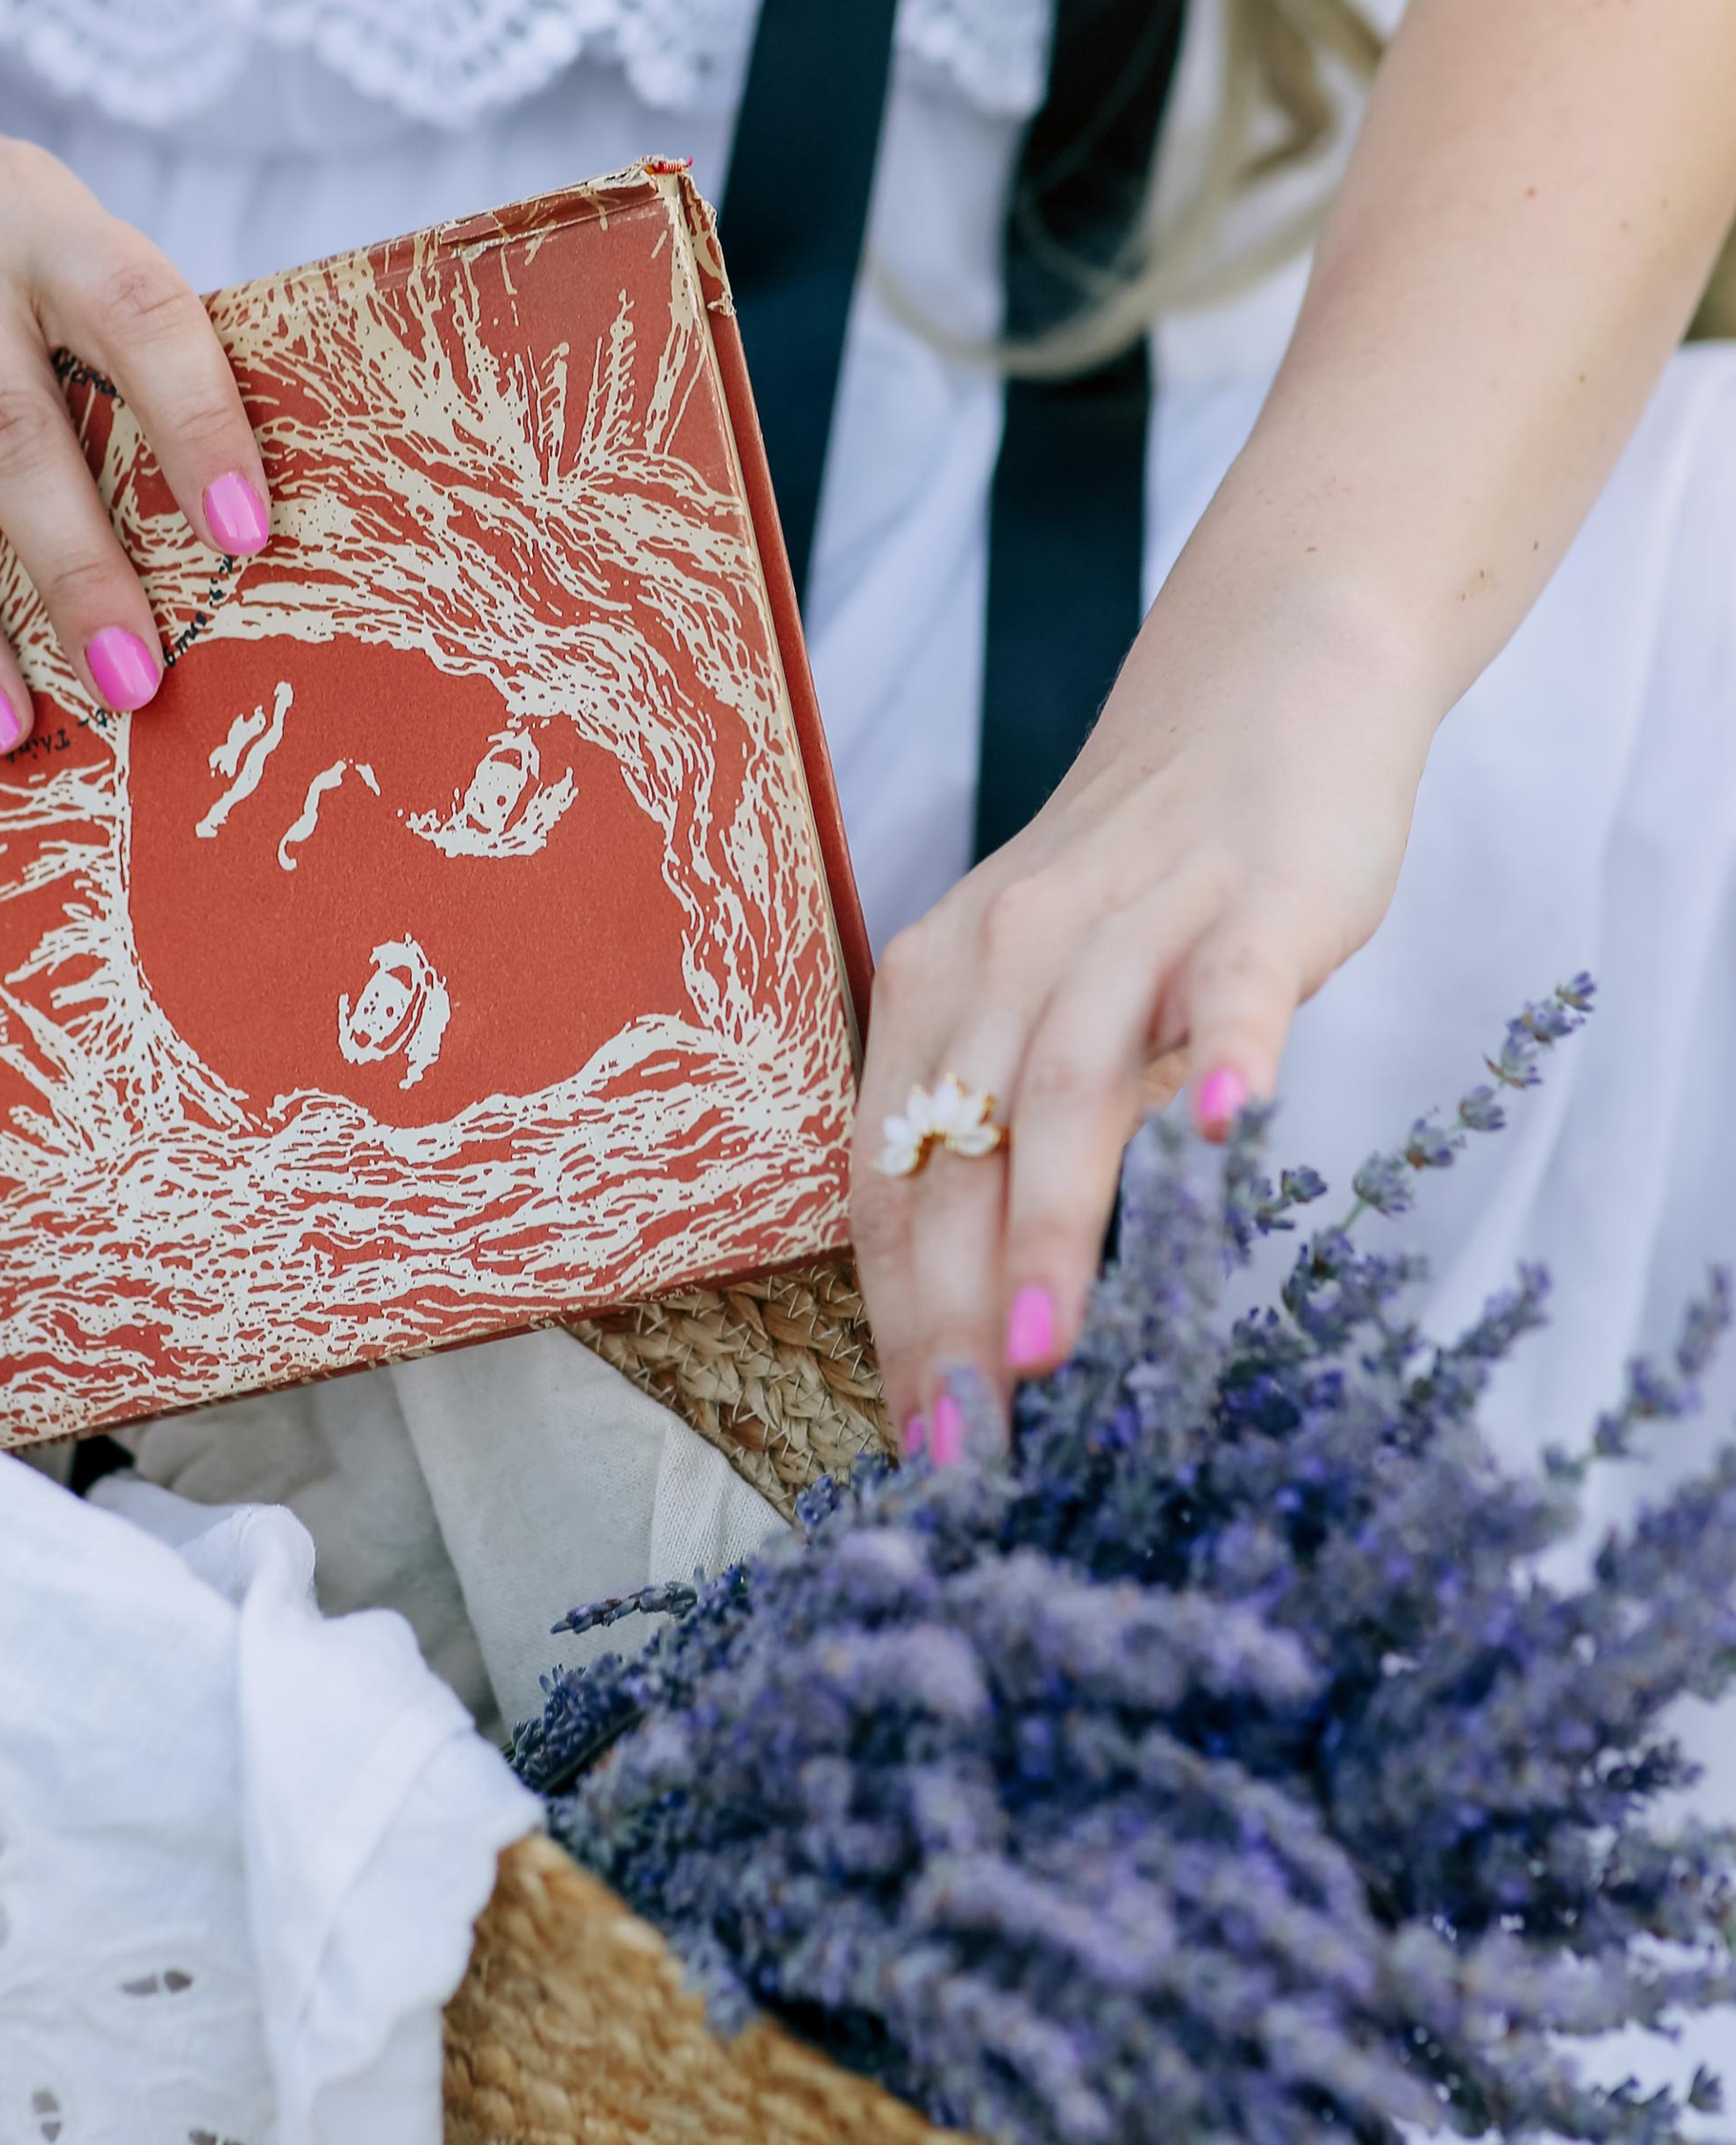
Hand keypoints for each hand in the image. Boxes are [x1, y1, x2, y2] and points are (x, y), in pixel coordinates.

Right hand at [0, 36, 268, 747]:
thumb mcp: (55, 241)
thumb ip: (119, 358)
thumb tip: (216, 550)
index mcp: (39, 214)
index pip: (138, 312)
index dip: (198, 424)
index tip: (244, 540)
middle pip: (5, 429)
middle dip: (74, 572)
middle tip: (131, 685)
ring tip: (4, 726)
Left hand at [850, 594, 1436, 1455]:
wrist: (1255, 699)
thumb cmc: (1133, 889)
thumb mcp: (1032, 995)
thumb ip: (1003, 1122)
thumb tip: (973, 1310)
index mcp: (932, 990)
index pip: (888, 1174)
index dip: (892, 1313)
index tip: (911, 1440)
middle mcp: (1003, 956)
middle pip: (958, 1150)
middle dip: (951, 1310)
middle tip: (964, 1445)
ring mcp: (1128, 924)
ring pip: (1070, 1086)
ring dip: (1049, 1226)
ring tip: (1040, 1356)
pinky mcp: (1250, 899)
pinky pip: (1230, 986)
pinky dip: (1227, 1056)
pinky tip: (1229, 1138)